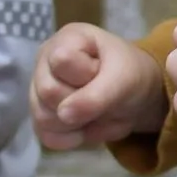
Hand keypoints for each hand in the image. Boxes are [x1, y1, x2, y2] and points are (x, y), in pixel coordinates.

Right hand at [30, 23, 166, 149]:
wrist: (138, 98)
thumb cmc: (131, 76)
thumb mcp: (124, 80)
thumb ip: (96, 95)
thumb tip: (63, 114)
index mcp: (67, 39)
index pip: (62, 61)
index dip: (86, 75)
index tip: (103, 71)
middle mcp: (45, 60)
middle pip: (48, 92)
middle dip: (82, 101)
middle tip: (103, 94)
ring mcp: (37, 88)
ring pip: (44, 118)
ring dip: (78, 123)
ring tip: (97, 110)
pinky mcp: (39, 115)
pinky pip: (47, 136)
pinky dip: (72, 137)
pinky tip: (86, 127)